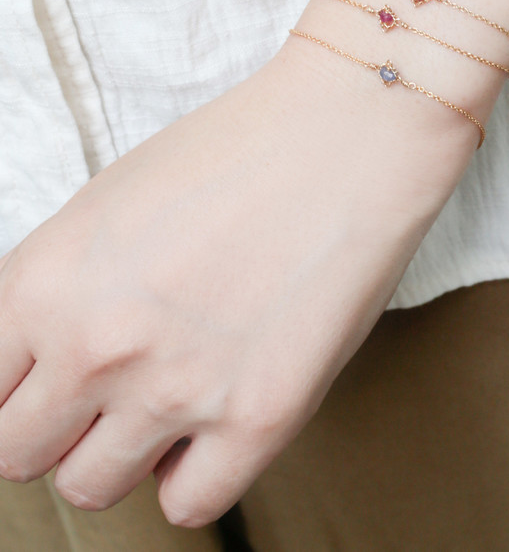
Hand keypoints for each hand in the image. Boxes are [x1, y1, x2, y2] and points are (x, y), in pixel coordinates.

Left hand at [0, 32, 472, 526]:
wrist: (343, 135)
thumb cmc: (234, 149)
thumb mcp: (108, 201)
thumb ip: (57, 289)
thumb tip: (41, 359)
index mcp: (46, 281)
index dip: (10, 390)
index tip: (37, 389)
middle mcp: (97, 345)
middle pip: (18, 453)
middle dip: (53, 427)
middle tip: (97, 394)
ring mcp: (176, 390)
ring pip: (92, 489)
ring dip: (116, 453)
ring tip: (160, 400)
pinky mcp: (258, 420)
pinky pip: (187, 505)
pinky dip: (189, 474)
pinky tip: (210, 422)